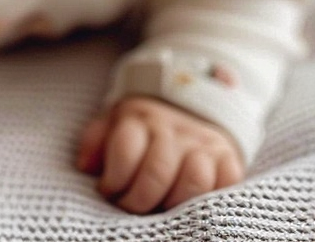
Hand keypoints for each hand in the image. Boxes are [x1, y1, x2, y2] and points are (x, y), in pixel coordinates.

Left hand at [76, 96, 242, 212]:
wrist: (191, 105)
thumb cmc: (144, 127)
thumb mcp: (114, 122)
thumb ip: (96, 140)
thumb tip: (85, 166)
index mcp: (140, 118)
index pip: (125, 151)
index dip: (113, 180)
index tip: (107, 191)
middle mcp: (173, 128)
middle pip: (157, 172)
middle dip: (138, 200)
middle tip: (130, 207)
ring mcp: (203, 143)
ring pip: (194, 181)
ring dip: (173, 204)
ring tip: (160, 210)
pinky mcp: (229, 157)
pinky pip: (226, 183)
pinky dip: (211, 200)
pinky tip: (192, 206)